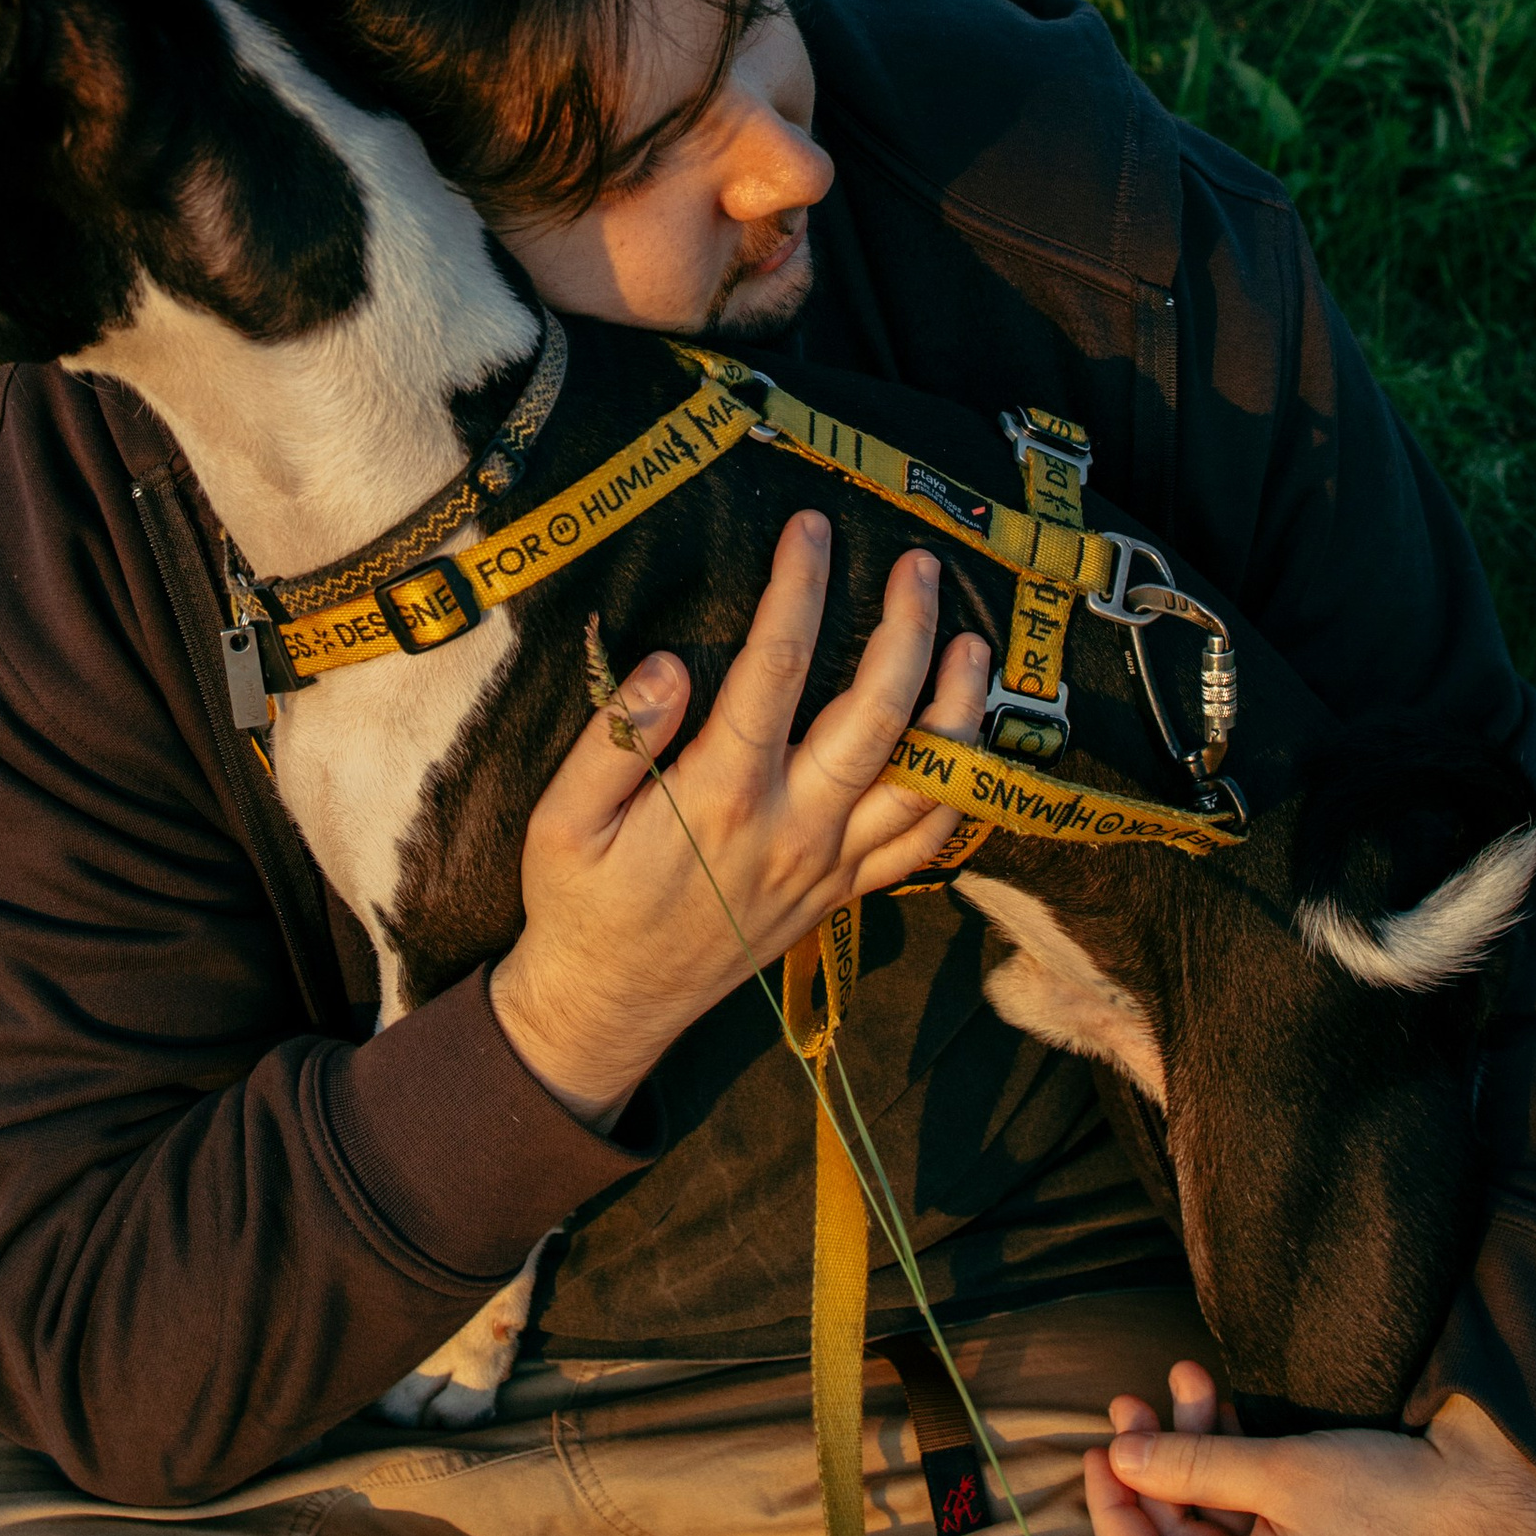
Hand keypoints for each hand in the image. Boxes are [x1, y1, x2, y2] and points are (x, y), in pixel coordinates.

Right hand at [488, 514, 983, 1127]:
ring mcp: (829, 866)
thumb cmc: (579, 902)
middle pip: (878, 713)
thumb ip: (617, 739)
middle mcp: (794, 829)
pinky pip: (924, 846)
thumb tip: (673, 665)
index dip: (799, 588)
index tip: (811, 529)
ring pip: (925, 782)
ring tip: (973, 645)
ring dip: (958, 709)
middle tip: (920, 566)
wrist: (609, 1006)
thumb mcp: (561, 820)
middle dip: (907, 628)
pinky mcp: (842, 894)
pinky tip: (970, 748)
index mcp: (720, 795)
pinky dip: (959, 795)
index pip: (777, 666)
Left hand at [1084, 1361, 1535, 1535]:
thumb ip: (1191, 1466)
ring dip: (1198, 1459)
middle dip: (1157, 1466)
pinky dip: (1237, 1481)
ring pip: (1219, 1534)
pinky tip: (1228, 1417)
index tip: (1102, 1444)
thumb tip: (1119, 1457)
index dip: (1112, 1506)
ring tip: (1190, 1382)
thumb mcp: (1281, 1471)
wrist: (1501, 1509)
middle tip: (1138, 1398)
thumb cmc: (1395, 1495)